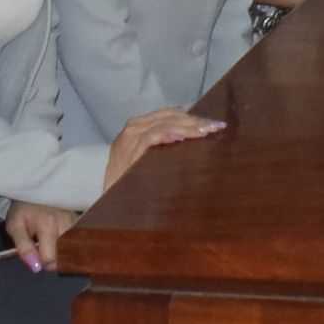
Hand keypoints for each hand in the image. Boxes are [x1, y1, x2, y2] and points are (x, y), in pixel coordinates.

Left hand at [6, 201, 72, 272]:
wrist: (36, 187)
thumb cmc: (23, 208)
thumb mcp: (15, 226)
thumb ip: (23, 247)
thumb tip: (36, 267)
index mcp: (48, 225)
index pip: (51, 258)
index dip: (42, 263)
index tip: (37, 256)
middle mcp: (66, 223)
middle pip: (65, 255)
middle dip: (55, 258)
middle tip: (43, 249)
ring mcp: (75, 221)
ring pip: (73, 248)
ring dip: (62, 251)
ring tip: (52, 243)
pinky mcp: (79, 220)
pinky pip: (77, 240)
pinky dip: (69, 244)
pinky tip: (60, 239)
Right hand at [98, 109, 216, 198]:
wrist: (106, 208)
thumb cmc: (130, 189)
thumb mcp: (149, 165)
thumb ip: (165, 151)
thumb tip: (194, 143)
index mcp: (137, 131)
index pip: (168, 115)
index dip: (191, 117)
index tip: (213, 124)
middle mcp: (131, 131)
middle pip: (168, 117)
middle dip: (194, 121)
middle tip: (217, 126)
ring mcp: (127, 141)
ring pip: (162, 124)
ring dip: (187, 126)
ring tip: (206, 131)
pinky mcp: (126, 153)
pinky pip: (150, 138)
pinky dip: (167, 134)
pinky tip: (182, 137)